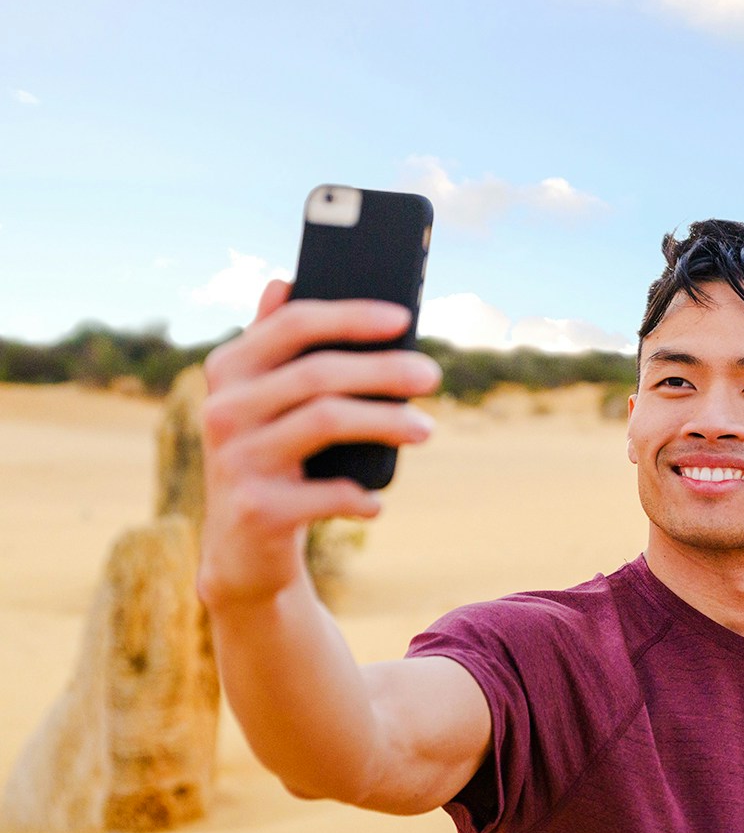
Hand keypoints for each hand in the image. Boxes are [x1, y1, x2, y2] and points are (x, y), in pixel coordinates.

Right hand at [198, 280, 440, 605]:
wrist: (240, 552)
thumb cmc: (271, 461)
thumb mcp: (265, 402)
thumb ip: (273, 345)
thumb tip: (282, 280)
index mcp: (229, 371)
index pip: (294, 324)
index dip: (352, 316)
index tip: (405, 318)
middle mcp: (222, 409)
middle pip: (318, 373)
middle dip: (384, 371)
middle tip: (432, 376)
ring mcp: (235, 460)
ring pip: (326, 421)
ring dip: (387, 423)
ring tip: (426, 429)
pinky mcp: (256, 509)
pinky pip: (329, 492)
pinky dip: (362, 496)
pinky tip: (375, 502)